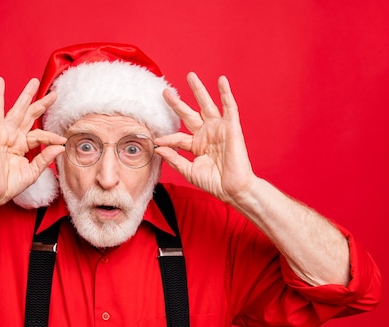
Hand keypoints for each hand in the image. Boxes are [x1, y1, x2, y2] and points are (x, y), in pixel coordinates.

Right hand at [0, 77, 65, 207]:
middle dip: (42, 104)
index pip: (40, 135)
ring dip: (25, 95)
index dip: (52, 136)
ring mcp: (3, 132)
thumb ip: (45, 158)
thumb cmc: (8, 185)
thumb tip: (60, 146)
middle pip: (30, 116)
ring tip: (34, 82)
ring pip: (17, 110)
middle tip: (54, 93)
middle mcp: (13, 137)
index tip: (63, 139)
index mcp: (21, 146)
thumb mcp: (32, 172)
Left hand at [154, 73, 256, 204]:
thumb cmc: (214, 182)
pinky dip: (226, 93)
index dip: (167, 138)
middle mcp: (207, 134)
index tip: (155, 139)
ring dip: (198, 90)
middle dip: (177, 103)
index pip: (178, 137)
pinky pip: (229, 107)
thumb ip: (174, 158)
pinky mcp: (231, 128)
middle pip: (189, 114)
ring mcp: (219, 129)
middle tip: (165, 92)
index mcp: (196, 145)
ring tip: (190, 76)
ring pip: (207, 105)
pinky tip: (221, 80)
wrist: (232, 189)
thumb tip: (158, 147)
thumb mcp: (189, 170)